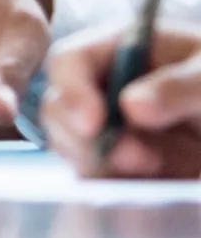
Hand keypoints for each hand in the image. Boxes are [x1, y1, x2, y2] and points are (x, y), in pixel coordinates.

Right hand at [43, 25, 200, 176]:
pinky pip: (105, 180)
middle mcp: (107, 89)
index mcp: (120, 50)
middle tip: (133, 156)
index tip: (94, 122)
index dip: (72, 91)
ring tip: (152, 167)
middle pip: (60, 110)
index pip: (70, 63)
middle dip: (83, 137)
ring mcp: (116, 130)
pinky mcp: (131, 167)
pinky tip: (150, 185)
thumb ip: (178, 85)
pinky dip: (117, 186)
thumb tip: (130, 106)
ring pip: (76, 150)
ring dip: (102, 164)